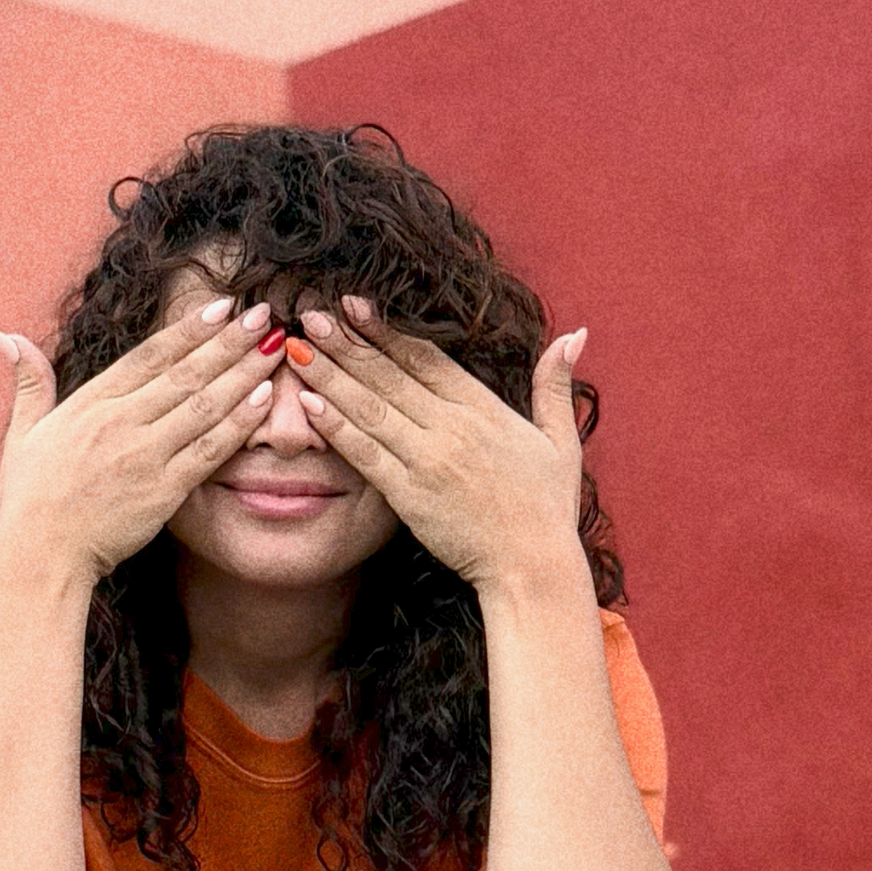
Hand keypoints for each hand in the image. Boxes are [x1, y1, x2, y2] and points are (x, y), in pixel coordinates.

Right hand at [0, 297, 276, 580]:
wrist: (40, 554)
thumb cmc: (29, 498)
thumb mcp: (21, 432)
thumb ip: (29, 382)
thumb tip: (8, 336)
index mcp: (91, 402)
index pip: (149, 355)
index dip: (189, 328)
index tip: (222, 305)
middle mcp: (121, 421)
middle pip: (186, 372)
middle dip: (229, 340)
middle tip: (264, 314)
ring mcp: (144, 454)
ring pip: (204, 404)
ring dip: (244, 373)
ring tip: (275, 346)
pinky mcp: (163, 489)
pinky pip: (209, 449)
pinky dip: (239, 422)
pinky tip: (265, 398)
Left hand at [282, 296, 589, 591]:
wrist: (533, 566)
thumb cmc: (548, 508)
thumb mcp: (562, 441)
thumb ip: (556, 386)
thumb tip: (574, 335)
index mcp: (484, 408)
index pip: (424, 358)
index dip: (385, 330)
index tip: (352, 304)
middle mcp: (452, 427)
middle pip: (389, 375)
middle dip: (345, 342)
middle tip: (309, 312)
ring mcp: (428, 460)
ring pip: (370, 408)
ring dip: (331, 375)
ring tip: (298, 346)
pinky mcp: (409, 495)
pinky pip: (366, 454)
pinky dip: (336, 427)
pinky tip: (308, 403)